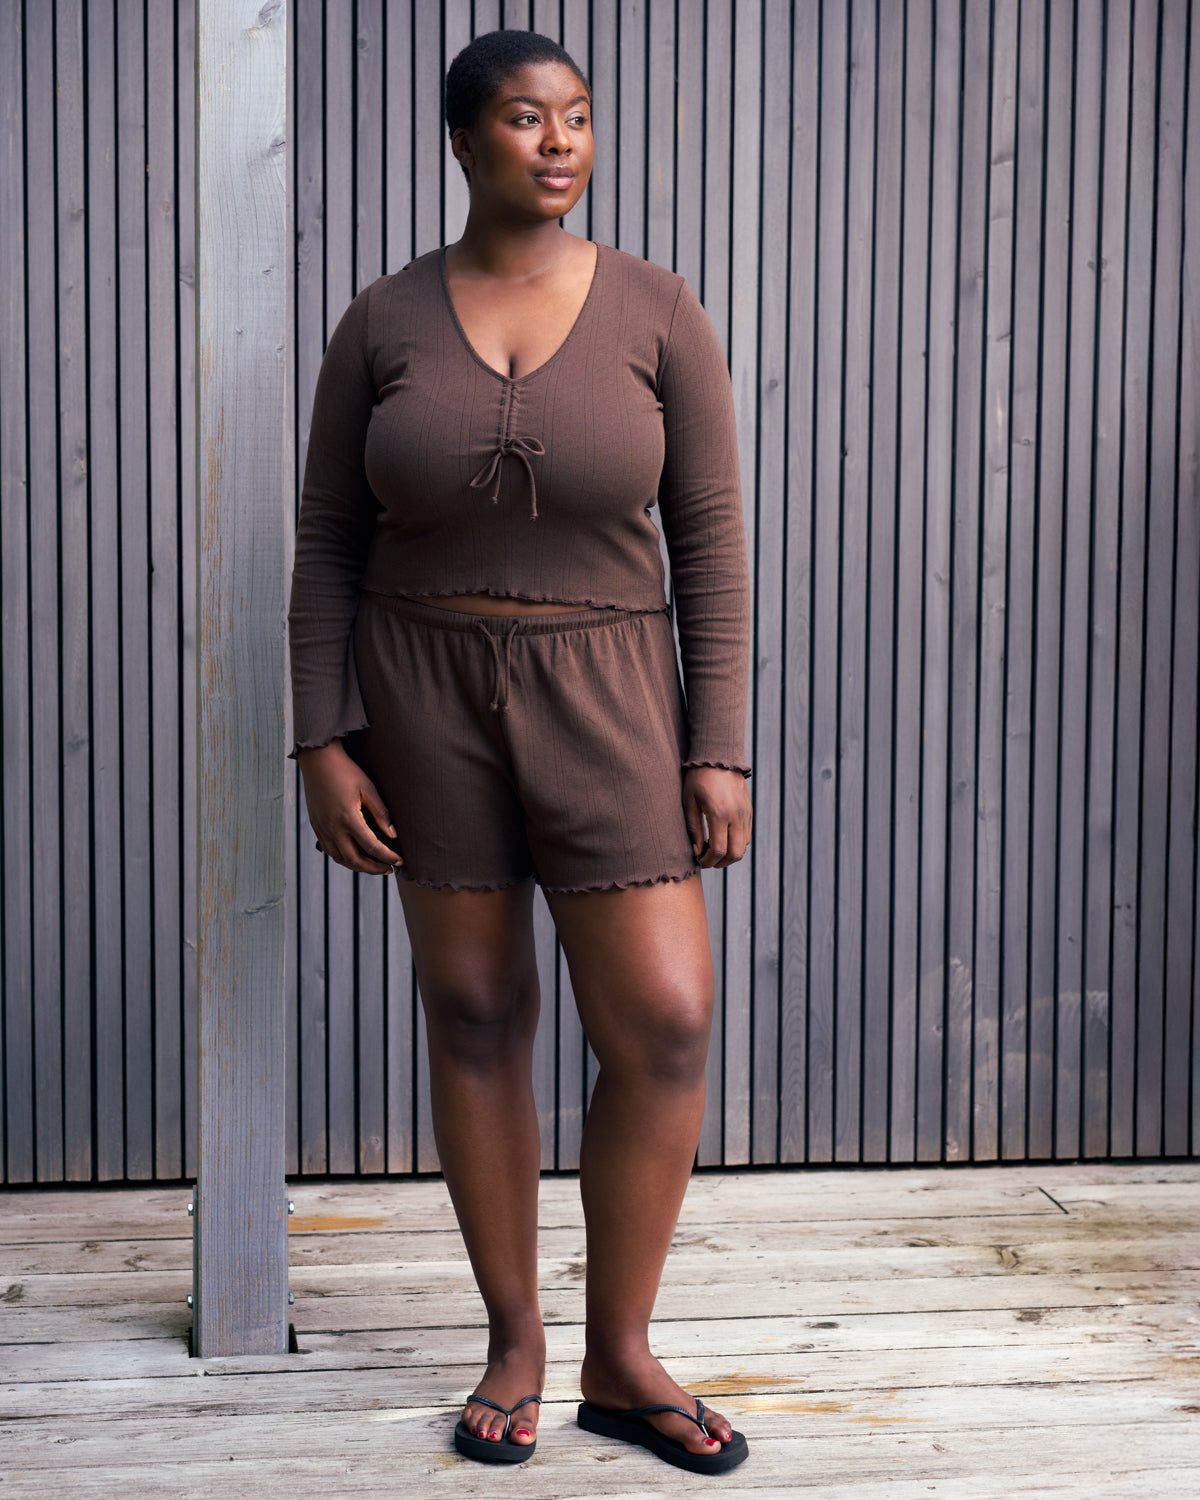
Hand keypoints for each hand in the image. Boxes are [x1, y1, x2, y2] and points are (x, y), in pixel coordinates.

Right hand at [297, 740, 401, 875]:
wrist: (318, 760)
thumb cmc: (346, 771)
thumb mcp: (368, 788)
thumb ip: (381, 813)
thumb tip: (393, 835)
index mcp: (348, 818)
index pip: (372, 847)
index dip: (388, 857)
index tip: (399, 861)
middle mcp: (332, 828)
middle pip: (354, 860)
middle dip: (373, 869)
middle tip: (388, 869)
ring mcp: (322, 828)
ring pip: (340, 859)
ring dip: (358, 866)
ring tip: (373, 865)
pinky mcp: (316, 826)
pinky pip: (329, 851)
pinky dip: (343, 858)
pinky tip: (355, 856)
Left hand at [682, 767, 752, 868]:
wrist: (718, 757)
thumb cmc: (698, 778)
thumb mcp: (689, 802)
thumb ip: (693, 829)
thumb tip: (697, 852)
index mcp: (719, 814)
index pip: (719, 850)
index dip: (708, 861)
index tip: (699, 861)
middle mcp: (736, 815)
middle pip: (735, 853)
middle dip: (721, 863)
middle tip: (707, 860)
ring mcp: (745, 813)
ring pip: (743, 846)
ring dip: (730, 854)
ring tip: (713, 849)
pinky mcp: (749, 810)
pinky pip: (747, 835)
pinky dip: (736, 843)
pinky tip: (723, 838)